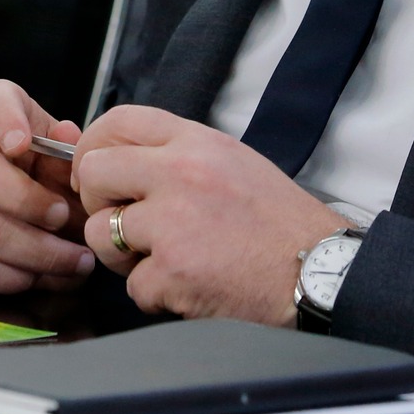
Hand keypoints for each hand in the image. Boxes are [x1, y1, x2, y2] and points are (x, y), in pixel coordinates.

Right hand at [0, 79, 94, 292]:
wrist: (44, 224)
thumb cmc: (60, 183)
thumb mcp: (73, 162)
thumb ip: (75, 151)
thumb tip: (67, 134)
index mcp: (5, 121)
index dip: (4, 116)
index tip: (22, 142)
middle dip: (29, 202)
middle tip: (65, 217)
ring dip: (36, 252)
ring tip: (74, 262)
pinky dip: (13, 279)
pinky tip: (41, 277)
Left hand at [75, 104, 346, 325]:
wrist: (319, 272)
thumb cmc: (280, 223)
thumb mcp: (233, 162)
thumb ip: (178, 155)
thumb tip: (122, 160)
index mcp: (196, 143)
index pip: (120, 120)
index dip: (94, 144)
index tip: (94, 167)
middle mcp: (180, 174)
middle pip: (94, 172)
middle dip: (97, 202)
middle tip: (121, 221)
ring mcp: (173, 224)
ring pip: (100, 232)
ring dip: (121, 254)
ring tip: (158, 259)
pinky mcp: (172, 273)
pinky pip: (132, 285)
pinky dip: (155, 293)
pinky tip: (187, 287)